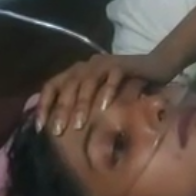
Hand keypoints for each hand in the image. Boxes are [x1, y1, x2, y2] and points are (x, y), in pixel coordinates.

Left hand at [35, 53, 177, 134]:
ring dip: (82, 105)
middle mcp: (86, 65)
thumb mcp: (98, 98)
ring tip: (79, 125)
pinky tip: (105, 108)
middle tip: (58, 132)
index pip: (51, 86)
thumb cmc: (125, 88)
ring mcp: (103, 63)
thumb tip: (53, 124)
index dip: (44, 106)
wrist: (156, 68)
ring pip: (87, 83)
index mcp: (75, 72)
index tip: (40, 128)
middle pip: (67, 87)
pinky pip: (112, 78)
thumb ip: (78, 105)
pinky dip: (107, 92)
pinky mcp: (121, 64)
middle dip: (61, 110)